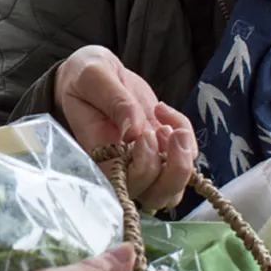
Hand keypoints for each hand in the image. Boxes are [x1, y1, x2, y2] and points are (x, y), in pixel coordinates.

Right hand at [54, 46, 197, 210]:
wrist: (96, 74)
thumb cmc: (85, 78)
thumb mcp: (93, 78)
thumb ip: (114, 101)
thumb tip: (134, 132)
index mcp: (99, 158)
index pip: (126, 186)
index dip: (143, 169)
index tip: (143, 134)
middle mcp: (123, 169)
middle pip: (157, 196)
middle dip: (173, 170)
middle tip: (164, 130)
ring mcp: (145, 162)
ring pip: (174, 188)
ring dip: (184, 160)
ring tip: (174, 128)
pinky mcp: (161, 149)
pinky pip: (186, 156)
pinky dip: (186, 135)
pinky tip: (164, 111)